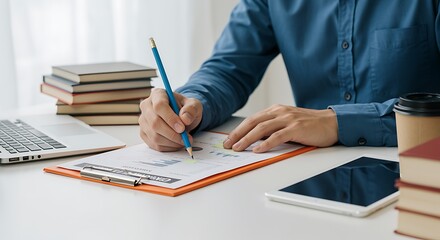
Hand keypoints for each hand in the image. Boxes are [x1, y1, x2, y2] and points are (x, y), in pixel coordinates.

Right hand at [139, 88, 202, 151]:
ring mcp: (143, 121)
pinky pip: (154, 144)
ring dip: (172, 142)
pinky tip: (177, 144)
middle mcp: (146, 106)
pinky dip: (168, 147)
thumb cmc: (186, 109)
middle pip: (155, 123)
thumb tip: (185, 119)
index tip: (182, 128)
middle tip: (186, 138)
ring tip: (185, 141)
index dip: (170, 118)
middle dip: (172, 134)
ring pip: (155, 136)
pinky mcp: (144, 133)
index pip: (159, 106)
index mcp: (158, 94)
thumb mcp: (194, 105)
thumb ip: (191, 109)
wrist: (182, 116)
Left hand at [223, 104, 337, 152]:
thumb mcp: (288, 123)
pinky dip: (266, 143)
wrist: (333, 123)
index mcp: (276, 110)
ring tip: (238, 148)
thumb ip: (273, 128)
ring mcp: (288, 119)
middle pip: (253, 122)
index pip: (252, 119)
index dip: (239, 129)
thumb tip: (254, 140)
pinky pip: (278, 136)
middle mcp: (280, 112)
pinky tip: (258, 150)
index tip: (229, 139)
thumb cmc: (310, 126)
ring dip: (248, 139)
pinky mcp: (297, 128)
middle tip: (228, 144)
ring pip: (262, 128)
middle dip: (238, 134)